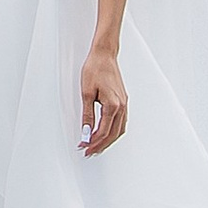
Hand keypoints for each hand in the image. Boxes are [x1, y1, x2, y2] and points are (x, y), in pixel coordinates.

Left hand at [78, 34, 128, 157]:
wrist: (104, 55)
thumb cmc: (95, 69)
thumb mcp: (86, 93)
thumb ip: (87, 116)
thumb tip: (86, 132)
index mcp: (113, 105)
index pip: (103, 132)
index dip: (92, 142)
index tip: (83, 147)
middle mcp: (121, 107)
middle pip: (113, 134)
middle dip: (100, 145)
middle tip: (89, 152)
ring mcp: (124, 104)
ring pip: (119, 130)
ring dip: (108, 140)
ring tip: (96, 146)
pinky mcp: (123, 101)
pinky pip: (121, 122)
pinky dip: (113, 131)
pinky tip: (106, 133)